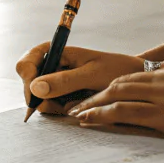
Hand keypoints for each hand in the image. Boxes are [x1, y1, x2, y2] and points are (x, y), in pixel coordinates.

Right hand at [16, 44, 144, 114]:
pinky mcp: (63, 95)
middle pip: (29, 82)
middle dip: (40, 96)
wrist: (136, 81)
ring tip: (75, 104)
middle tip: (59, 106)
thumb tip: (36, 88)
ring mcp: (56, 82)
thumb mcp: (92, 75)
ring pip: (38, 97)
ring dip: (51, 105)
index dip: (27, 78)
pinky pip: (50, 106)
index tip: (36, 94)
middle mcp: (53, 66)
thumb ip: (64, 81)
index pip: (27, 62)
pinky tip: (75, 107)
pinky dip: (59, 110)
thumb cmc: (118, 71)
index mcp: (57, 52)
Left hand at [66, 56, 163, 142]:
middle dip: (94, 93)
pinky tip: (89, 120)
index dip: (109, 85)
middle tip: (76, 104)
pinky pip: (126, 113)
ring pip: (116, 95)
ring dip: (92, 105)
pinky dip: (102, 115)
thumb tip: (155, 91)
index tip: (95, 93)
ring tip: (77, 114)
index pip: (132, 74)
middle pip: (118, 81)